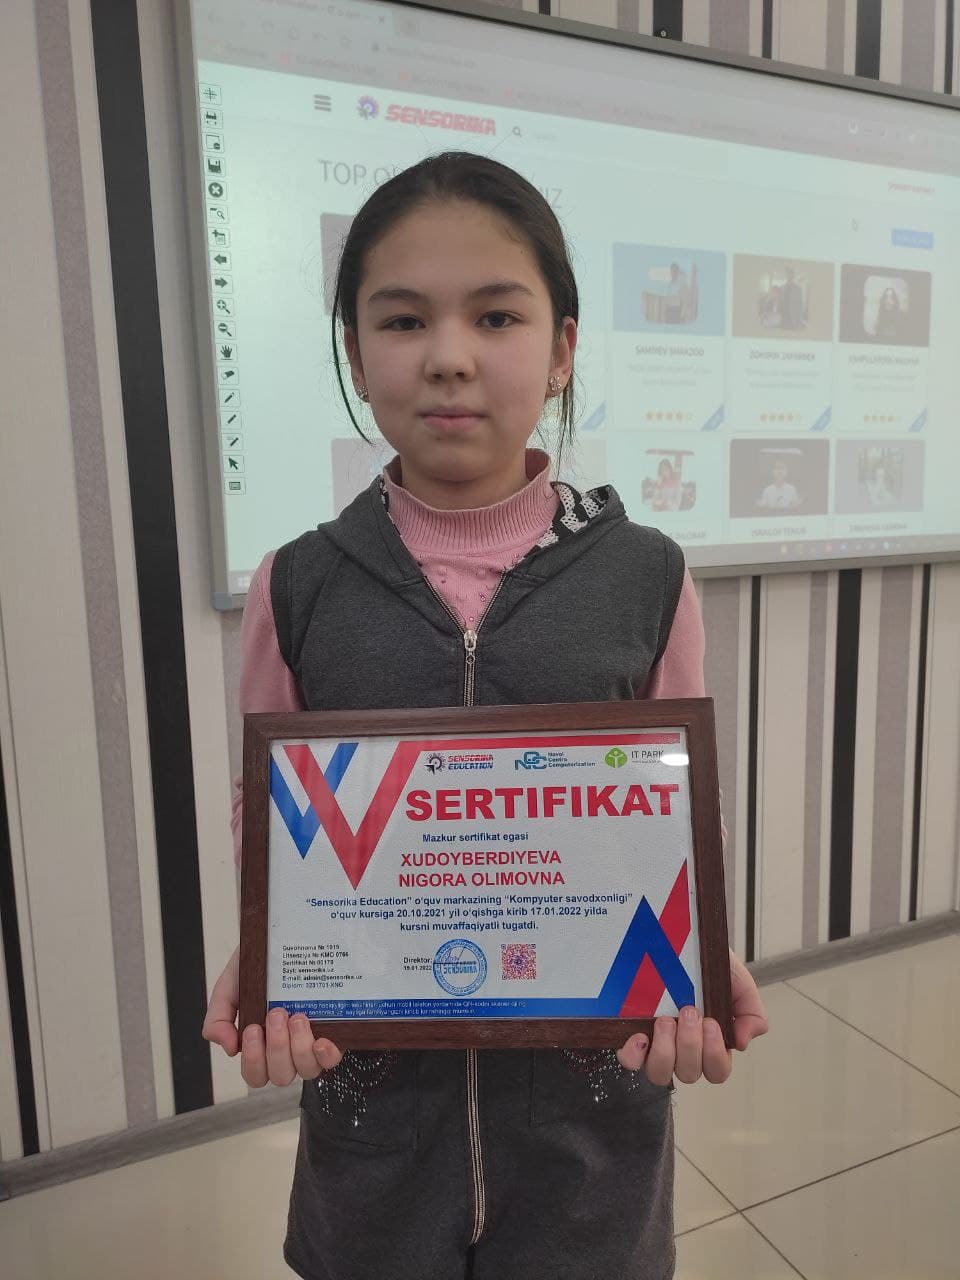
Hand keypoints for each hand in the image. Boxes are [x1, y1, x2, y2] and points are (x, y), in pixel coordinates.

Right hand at [201, 945, 342, 1086]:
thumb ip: (218, 1016)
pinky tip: (322, 1040)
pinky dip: (326, 1055)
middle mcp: (287, 1048)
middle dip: (276, 1047)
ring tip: (297, 1016)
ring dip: (298, 1047)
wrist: (283, 933)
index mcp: (260, 1043)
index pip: (255, 1073)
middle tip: (276, 1013)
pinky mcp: (336, 1033)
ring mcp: (311, 1042)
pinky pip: (332, 1059)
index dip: (254, 1060)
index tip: (252, 1028)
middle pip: (280, 1075)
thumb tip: (228, 1047)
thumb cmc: (257, 963)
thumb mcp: (230, 986)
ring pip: (305, 1069)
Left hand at [616, 949, 767, 1083]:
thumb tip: (742, 1043)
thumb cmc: (707, 964)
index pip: (717, 1071)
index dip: (714, 1054)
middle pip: (689, 1073)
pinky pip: (629, 1061)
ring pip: (660, 1074)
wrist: (675, 937)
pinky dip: (634, 1055)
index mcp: (709, 1043)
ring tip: (665, 1020)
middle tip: (688, 1011)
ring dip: (665, 1051)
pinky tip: (640, 1035)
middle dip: (690, 1044)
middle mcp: (682, 1050)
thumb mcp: (737, 982)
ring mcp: (655, 1044)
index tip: (711, 1022)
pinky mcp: (630, 1035)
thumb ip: (751, 1011)